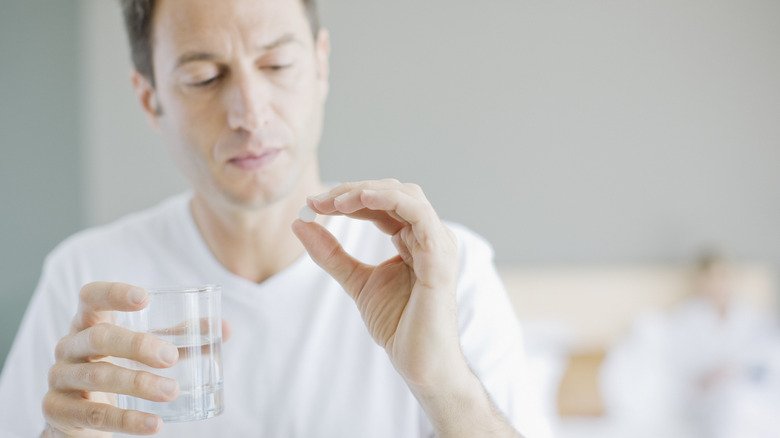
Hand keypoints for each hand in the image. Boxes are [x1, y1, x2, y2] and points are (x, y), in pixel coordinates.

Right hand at [42, 282, 179, 436]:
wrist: (78, 415)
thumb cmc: (116, 367)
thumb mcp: (143, 349)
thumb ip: (180, 337)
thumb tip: (226, 328)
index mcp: (88, 323)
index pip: (91, 297)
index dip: (113, 294)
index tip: (144, 298)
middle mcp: (69, 346)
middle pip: (99, 337)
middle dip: (138, 345)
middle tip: (171, 357)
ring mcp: (60, 378)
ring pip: (98, 376)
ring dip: (139, 383)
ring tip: (172, 390)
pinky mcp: (58, 411)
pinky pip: (95, 415)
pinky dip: (128, 420)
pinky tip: (155, 424)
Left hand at [292, 179, 465, 387]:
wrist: (418, 360)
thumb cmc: (398, 323)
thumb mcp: (355, 281)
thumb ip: (331, 254)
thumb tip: (299, 224)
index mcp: (413, 238)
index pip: (381, 204)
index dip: (347, 198)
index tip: (313, 204)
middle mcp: (429, 235)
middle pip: (393, 192)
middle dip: (353, 191)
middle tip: (319, 201)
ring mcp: (438, 243)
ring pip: (405, 195)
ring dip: (367, 192)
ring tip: (335, 201)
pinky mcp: (439, 256)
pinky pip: (418, 215)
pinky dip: (390, 200)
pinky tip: (363, 200)